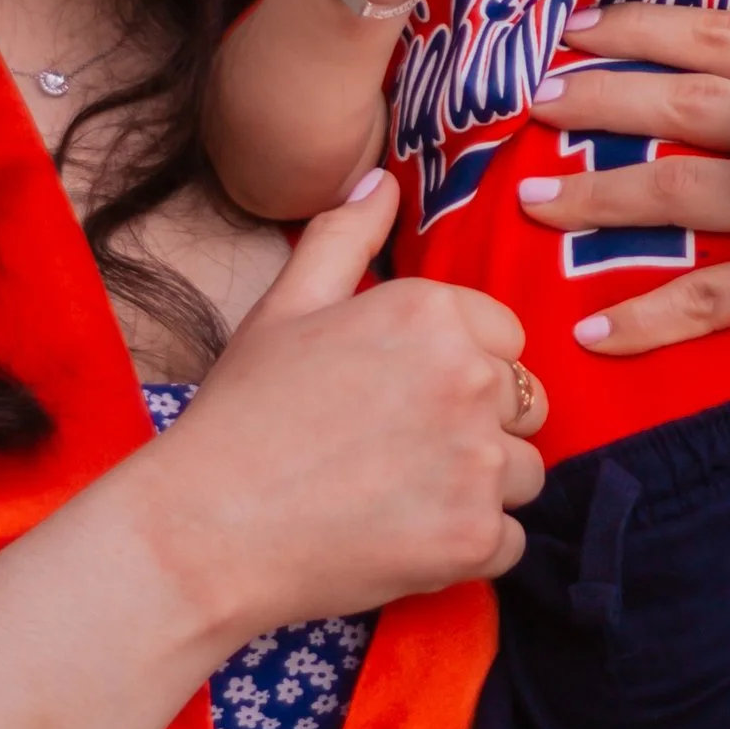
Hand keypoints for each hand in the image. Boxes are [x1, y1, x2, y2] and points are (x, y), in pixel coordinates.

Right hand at [141, 176, 543, 650]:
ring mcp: (477, 464)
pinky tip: (404, 539)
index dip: (458, 368)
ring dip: (478, 488)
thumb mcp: (287, 305)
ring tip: (399, 496)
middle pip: (525, 404)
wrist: (204, 531)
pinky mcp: (474, 539)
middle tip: (398, 450)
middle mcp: (469, 378)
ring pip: (523, 473)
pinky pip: (510, 542)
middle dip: (480, 426)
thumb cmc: (243, 416)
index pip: (506, 336)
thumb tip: (383, 180)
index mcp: (432, 313)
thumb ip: (345, 234)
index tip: (402, 398)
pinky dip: (468, 548)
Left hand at [525, 4, 729, 579]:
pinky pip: (707, 298)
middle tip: (528, 97)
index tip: (576, 21)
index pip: (729, 42)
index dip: (648, 25)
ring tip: (531, 205)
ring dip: (594, 197)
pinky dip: (641, 319)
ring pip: (679, 194)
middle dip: (598, 96)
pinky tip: (589, 333)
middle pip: (688, 107)